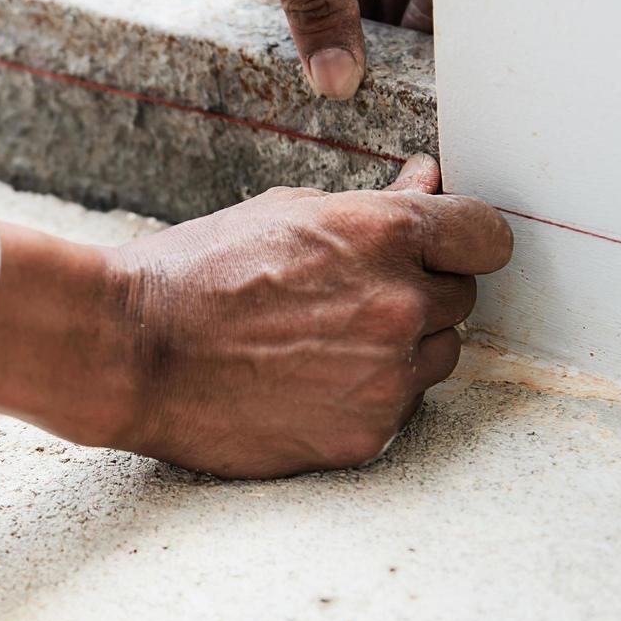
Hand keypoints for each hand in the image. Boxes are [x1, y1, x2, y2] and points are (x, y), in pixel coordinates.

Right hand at [0, 156, 513, 477]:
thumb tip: (429, 184)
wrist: (132, 351)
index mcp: (385, 236)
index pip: (488, 237)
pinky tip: (308, 383)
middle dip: (421, 294)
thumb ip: (374, 207)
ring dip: (401, 349)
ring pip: (438, 359)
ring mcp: (387, 378)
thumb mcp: (286, 212)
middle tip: (349, 298)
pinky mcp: (366, 435)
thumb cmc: (197, 272)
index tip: (446, 249)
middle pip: (463, 301)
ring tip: (324, 343)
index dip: (465, 241)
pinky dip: (367, 398)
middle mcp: (400, 306)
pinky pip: (399, 411)